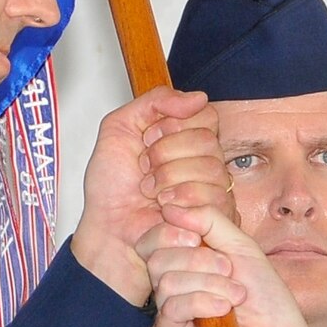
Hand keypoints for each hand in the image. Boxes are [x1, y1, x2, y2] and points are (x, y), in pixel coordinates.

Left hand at [73, 88, 232, 305]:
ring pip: (211, 167)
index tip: (147, 140)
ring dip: (169, 180)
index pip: (205, 115)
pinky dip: (179, 201)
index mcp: (185, 136)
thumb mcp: (119, 129)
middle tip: (145, 170)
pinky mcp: (216, 215)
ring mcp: (213, 188)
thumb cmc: (111, 188)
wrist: (109, 228)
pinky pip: (213, 195)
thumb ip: (154, 101)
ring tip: (151, 192)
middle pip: (207, 140)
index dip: (173, 126)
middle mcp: (203, 160)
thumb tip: (197, 97)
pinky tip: (164, 209)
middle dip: (165, 155)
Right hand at [142, 209, 326, 326]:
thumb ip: (208, 221)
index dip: (171, 231)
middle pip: (156, 256)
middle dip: (198, 259)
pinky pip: (170, 309)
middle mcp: (171, 285)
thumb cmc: (265, 300)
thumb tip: (169, 206)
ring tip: (235, 296)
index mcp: (185, 262)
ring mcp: (167, 313)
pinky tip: (223, 311)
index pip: (154, 237)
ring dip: (208, 283)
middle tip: (229, 270)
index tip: (200, 238)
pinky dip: (201, 303)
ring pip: (165, 281)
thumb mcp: (241, 248)